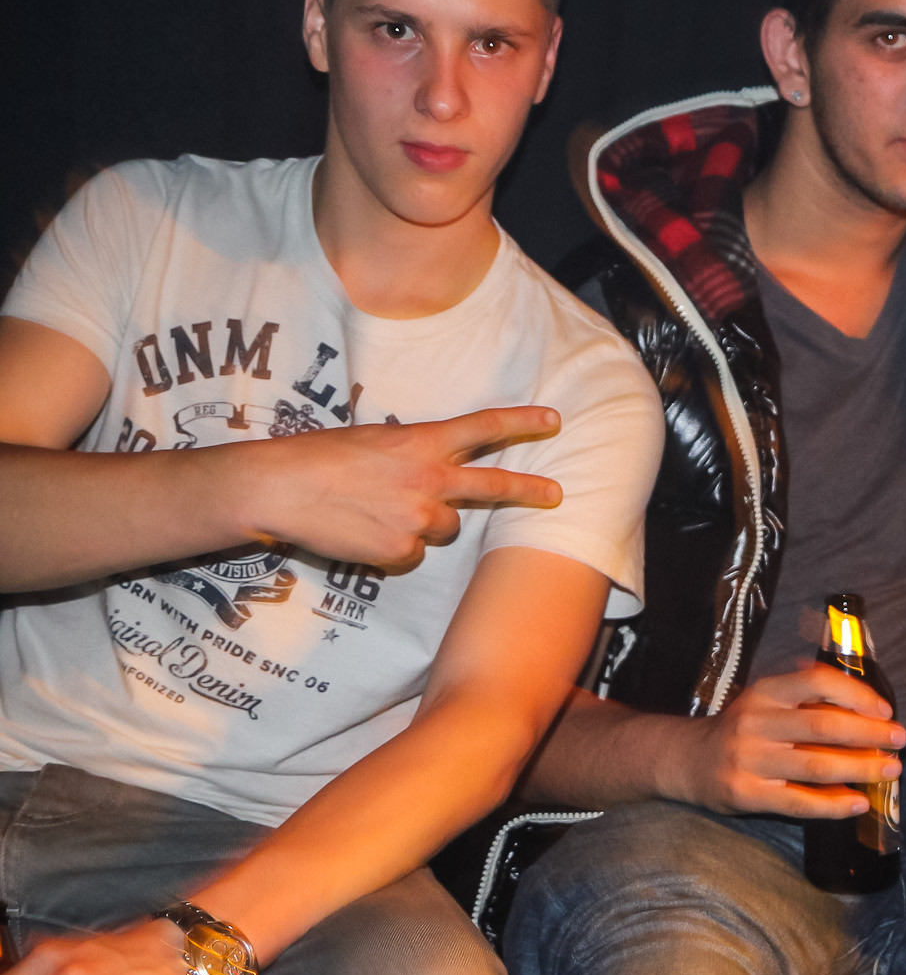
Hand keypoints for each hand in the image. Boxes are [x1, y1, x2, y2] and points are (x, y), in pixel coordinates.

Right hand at [235, 406, 563, 569]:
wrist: (280, 487)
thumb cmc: (318, 458)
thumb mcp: (373, 442)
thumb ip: (411, 456)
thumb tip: (429, 473)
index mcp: (423, 442)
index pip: (485, 427)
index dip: (522, 423)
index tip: (553, 421)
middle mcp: (431, 478)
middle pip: (493, 485)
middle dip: (528, 489)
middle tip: (556, 494)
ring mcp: (419, 516)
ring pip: (445, 528)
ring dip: (424, 524)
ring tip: (378, 512)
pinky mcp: (401, 549)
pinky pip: (410, 554)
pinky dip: (392, 549)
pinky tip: (362, 533)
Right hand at [676, 665, 905, 816]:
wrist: (686, 760)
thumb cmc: (740, 729)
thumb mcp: (765, 700)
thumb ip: (804, 693)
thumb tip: (861, 693)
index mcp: (766, 692)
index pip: (816, 682)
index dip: (856, 694)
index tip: (884, 710)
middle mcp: (756, 723)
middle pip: (823, 727)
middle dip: (869, 734)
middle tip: (900, 740)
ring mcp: (750, 760)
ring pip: (816, 766)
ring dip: (860, 769)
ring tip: (890, 770)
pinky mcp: (747, 794)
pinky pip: (799, 803)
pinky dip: (833, 805)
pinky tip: (858, 804)